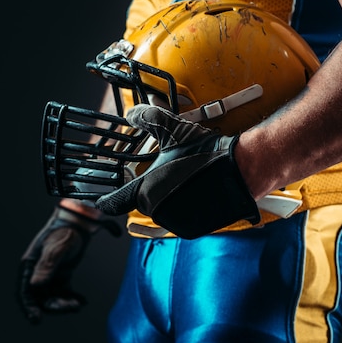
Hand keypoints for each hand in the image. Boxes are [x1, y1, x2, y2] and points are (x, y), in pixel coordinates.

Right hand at [17, 205, 120, 323]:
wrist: (81, 222)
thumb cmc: (67, 230)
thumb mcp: (58, 247)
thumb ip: (47, 265)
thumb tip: (35, 285)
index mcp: (30, 265)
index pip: (25, 291)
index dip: (28, 307)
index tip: (36, 319)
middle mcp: (37, 272)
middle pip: (40, 297)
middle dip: (54, 306)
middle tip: (71, 307)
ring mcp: (49, 274)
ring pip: (52, 297)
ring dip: (64, 304)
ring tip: (79, 304)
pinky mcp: (61, 274)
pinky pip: (63, 292)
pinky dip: (71, 298)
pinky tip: (82, 301)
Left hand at [95, 104, 259, 238]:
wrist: (242, 170)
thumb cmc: (207, 154)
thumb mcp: (175, 131)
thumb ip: (149, 120)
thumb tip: (132, 113)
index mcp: (146, 191)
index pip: (113, 203)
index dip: (104, 200)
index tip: (99, 200)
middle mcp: (158, 211)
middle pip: (144, 202)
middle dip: (153, 189)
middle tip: (171, 174)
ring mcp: (176, 223)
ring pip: (164, 210)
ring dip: (170, 199)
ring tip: (188, 181)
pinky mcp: (193, 230)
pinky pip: (181, 220)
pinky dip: (185, 209)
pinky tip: (198, 193)